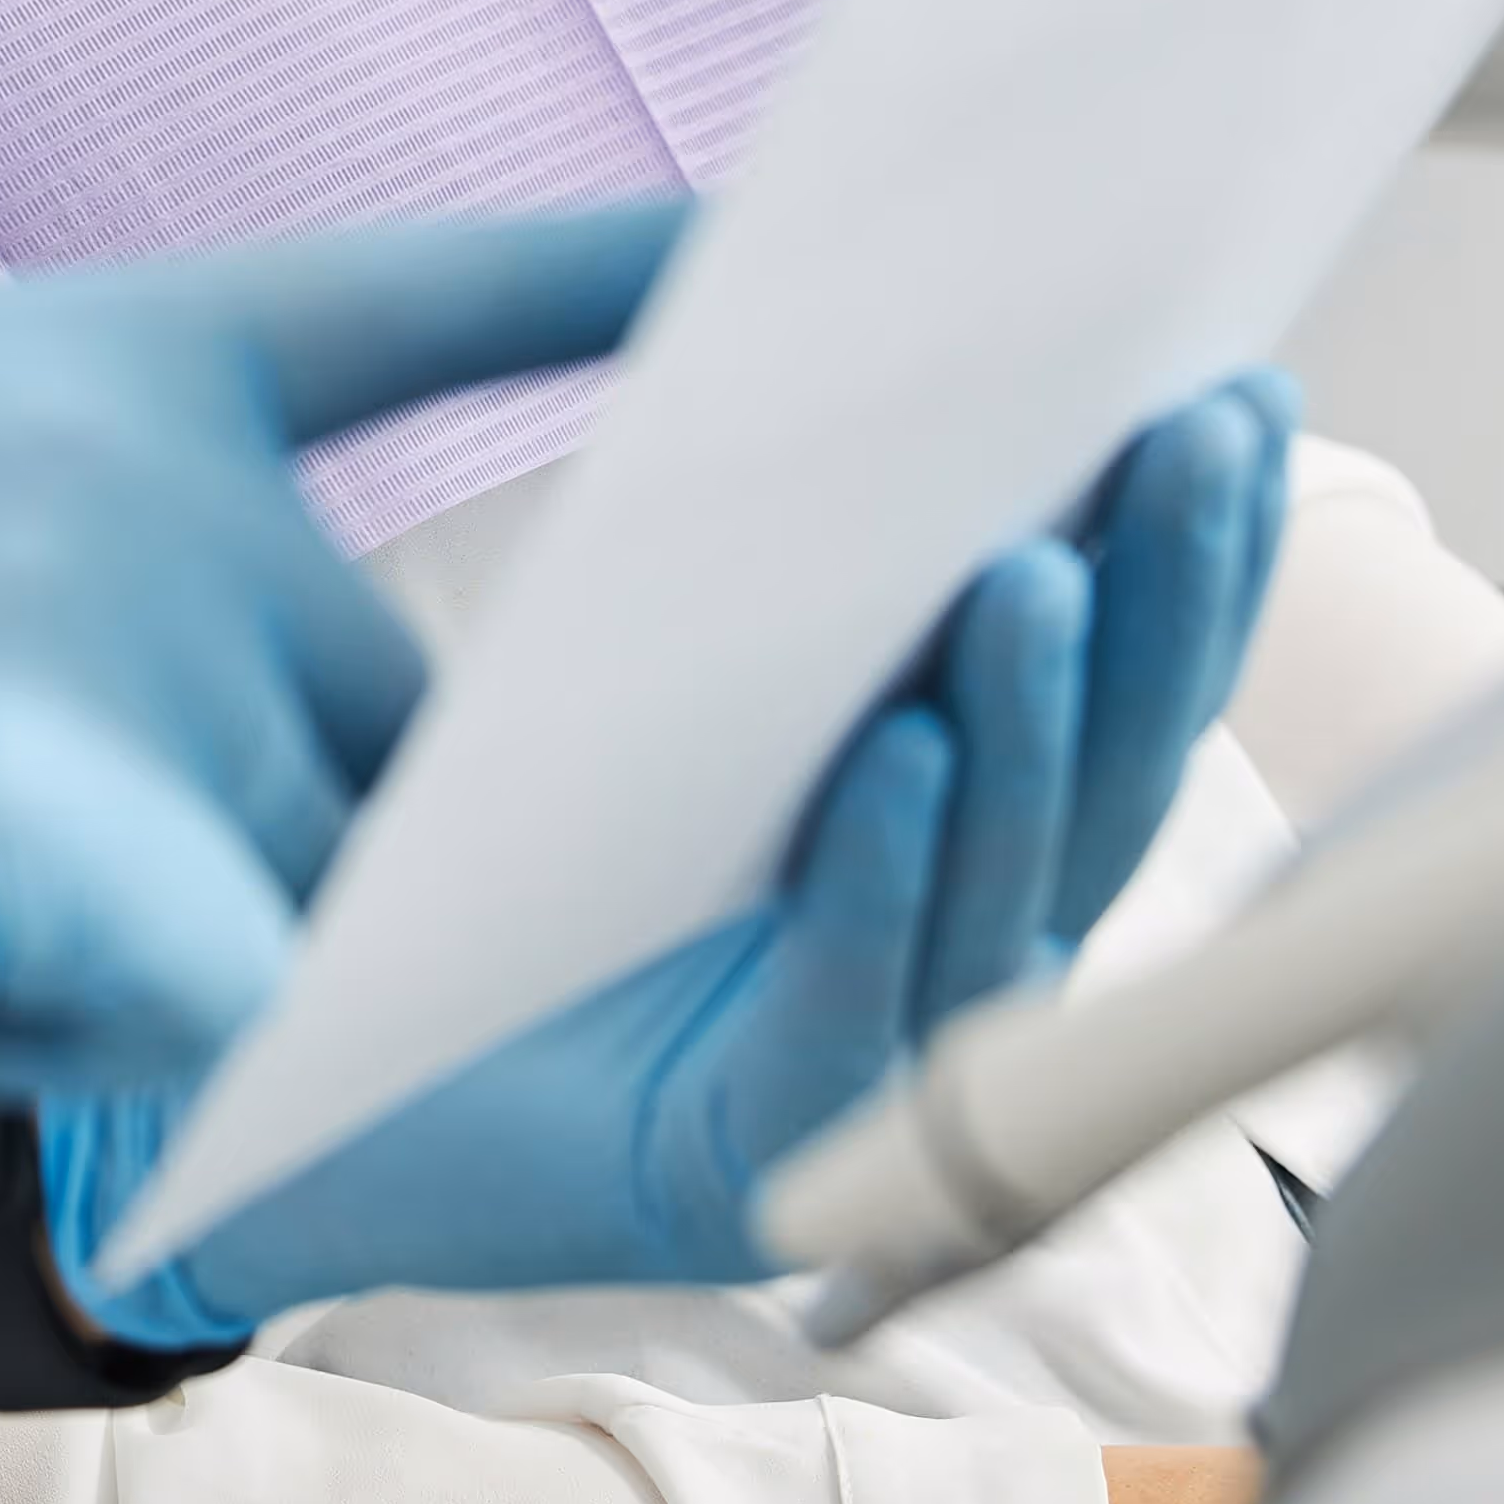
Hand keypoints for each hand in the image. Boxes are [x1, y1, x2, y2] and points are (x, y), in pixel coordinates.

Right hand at [0, 206, 694, 1303]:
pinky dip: (98, 1063)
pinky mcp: (25, 801)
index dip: (613, 285)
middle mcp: (90, 437)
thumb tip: (335, 730)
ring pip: (307, 875)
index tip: (781, 256)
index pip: (407, 293)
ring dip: (152, 965)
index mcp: (42, 352)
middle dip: (270, 843)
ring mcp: (68, 600)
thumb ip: (104, 579)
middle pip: (386, 700)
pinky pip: (217, 1012)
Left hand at [80, 367, 1298, 1322]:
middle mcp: (941, 981)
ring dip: (1026, 722)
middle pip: (1097, 784)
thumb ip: (770, 574)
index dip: (1189, 562)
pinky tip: (895, 750)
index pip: (1105, 702)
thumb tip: (863, 336)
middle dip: (1161, 605)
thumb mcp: (637, 679)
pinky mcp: (738, 1167)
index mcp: (942, 864)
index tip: (1236, 388)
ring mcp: (860, 1095)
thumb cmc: (453, 866)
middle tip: (1197, 429)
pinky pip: (841, 1006)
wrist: (267, 1085)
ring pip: (995, 894)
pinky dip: (878, 870)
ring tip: (1030, 567)